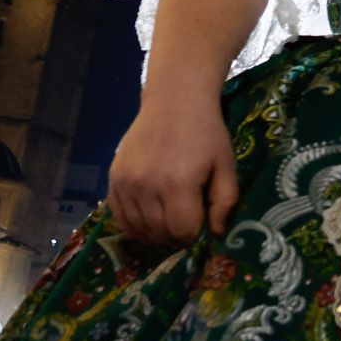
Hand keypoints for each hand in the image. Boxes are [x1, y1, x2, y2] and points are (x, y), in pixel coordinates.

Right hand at [107, 94, 239, 245]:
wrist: (174, 102)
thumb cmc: (206, 134)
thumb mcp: (226, 166)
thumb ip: (224, 202)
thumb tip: (216, 233)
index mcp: (179, 183)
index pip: (182, 231)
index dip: (194, 236)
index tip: (201, 229)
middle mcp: (147, 185)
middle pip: (159, 232)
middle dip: (175, 238)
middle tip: (186, 230)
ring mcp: (126, 182)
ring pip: (138, 228)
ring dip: (155, 234)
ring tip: (168, 227)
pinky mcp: (114, 178)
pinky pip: (119, 215)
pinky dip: (133, 226)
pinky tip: (147, 223)